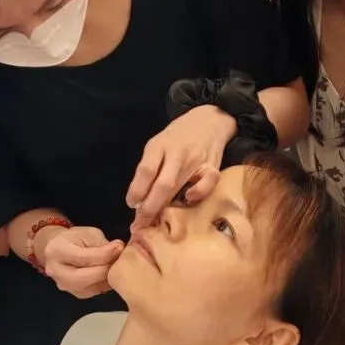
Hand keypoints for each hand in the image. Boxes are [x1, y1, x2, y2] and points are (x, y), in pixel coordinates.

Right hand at [41, 226, 124, 297]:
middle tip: (120, 259)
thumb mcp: (88, 234)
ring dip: (108, 277)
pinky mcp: (76, 293)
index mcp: (57, 251)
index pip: (83, 257)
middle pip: (85, 277)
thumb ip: (102, 244)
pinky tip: (111, 272)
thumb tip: (119, 250)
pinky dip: (106, 282)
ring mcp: (65, 286)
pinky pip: (96, 291)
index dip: (105, 253)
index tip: (120, 246)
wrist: (60, 250)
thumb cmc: (75, 238)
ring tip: (117, 265)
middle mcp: (57, 272)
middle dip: (106, 268)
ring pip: (92, 287)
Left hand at [126, 106, 236, 228]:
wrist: (209, 120)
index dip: (137, 190)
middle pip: (162, 184)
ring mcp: (196, 159)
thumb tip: (138, 198)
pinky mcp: (212, 165)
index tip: (131, 205)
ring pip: (179, 187)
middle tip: (140, 225)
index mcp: (159, 145)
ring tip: (155, 222)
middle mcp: (177, 153)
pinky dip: (198, 194)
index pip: (146, 170)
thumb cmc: (178, 137)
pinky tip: (188, 200)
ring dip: (165, 208)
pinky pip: (207, 183)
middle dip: (149, 208)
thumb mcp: (158, 144)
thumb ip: (150, 166)